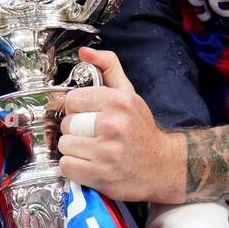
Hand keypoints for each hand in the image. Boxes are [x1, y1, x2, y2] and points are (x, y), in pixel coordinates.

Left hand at [57, 47, 185, 202]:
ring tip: (90, 149)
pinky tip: (88, 163)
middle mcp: (113, 125)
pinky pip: (67, 166)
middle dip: (76, 130)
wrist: (164, 166)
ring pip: (65, 145)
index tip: (87, 115)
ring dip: (74, 149)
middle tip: (91, 134)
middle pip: (67, 123)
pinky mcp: (101, 175)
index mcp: (118, 101)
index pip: (73, 99)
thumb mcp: (129, 94)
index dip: (77, 108)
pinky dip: (73, 167)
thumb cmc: (142, 130)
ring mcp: (107, 152)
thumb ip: (108, 67)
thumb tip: (85, 53)